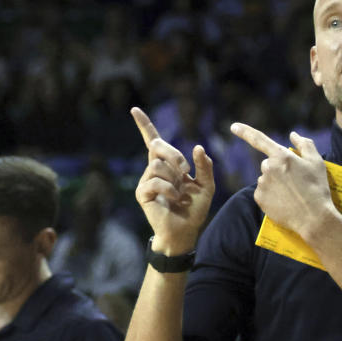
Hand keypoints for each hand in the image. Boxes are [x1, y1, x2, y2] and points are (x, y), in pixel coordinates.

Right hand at [131, 107, 214, 254]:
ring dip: (174, 178)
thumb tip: (197, 147)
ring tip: (180, 194)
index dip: (144, 125)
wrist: (186, 231)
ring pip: (157, 165)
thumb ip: (205, 166)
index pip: (153, 140)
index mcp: (167, 165)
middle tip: (186, 170)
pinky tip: (175, 200)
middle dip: (174, 154)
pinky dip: (170, 190)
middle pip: (157, 145)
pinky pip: (155, 181)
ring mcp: (146, 181)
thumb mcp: (207, 185)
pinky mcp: (143, 194)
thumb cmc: (194, 209)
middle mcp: (154, 170)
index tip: (135, 109)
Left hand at [230, 123, 335, 237]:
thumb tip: (293, 135)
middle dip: (278, 169)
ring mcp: (262, 183)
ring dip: (275, 183)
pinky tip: (284, 202)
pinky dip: (270, 196)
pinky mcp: (259, 198)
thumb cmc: (317, 188)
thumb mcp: (316, 162)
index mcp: (281, 156)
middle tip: (294, 182)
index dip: (245, 131)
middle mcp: (268, 167)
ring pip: (265, 179)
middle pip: (268, 164)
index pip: (259, 139)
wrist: (313, 217)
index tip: (233, 126)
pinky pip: (262, 193)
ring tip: (291, 194)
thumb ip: (305, 144)